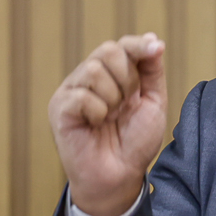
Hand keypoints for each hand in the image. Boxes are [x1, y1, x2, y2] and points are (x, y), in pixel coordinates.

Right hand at [48, 33, 167, 215]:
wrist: (121, 177)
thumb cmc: (135, 143)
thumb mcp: (153, 103)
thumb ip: (152, 71)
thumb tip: (154, 38)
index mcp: (111, 75)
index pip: (122, 45)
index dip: (139, 45)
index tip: (156, 49)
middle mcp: (88, 79)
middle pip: (108, 51)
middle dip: (127, 78)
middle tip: (127, 104)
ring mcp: (71, 91)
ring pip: (93, 69)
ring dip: (113, 98)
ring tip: (110, 118)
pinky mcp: (59, 108)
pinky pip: (82, 95)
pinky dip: (97, 112)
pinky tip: (95, 125)